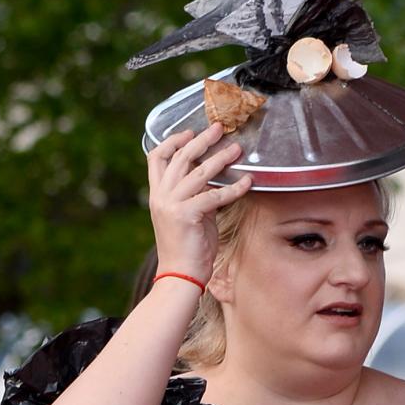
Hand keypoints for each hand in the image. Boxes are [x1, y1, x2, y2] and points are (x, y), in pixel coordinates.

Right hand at [147, 121, 253, 287]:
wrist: (179, 277)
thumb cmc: (187, 249)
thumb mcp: (186, 215)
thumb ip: (194, 196)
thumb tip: (213, 181)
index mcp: (157, 194)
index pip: (156, 157)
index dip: (173, 141)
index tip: (190, 132)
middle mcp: (162, 196)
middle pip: (180, 157)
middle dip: (202, 140)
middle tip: (219, 128)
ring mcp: (172, 204)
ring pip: (199, 172)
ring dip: (220, 158)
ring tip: (236, 149)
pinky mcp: (187, 215)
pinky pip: (215, 195)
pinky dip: (234, 188)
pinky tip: (247, 183)